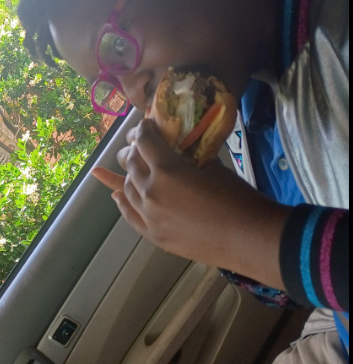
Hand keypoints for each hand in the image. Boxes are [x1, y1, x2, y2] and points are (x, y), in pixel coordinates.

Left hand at [92, 119, 288, 289]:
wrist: (248, 238)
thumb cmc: (237, 198)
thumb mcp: (212, 166)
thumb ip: (188, 155)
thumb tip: (176, 149)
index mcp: (167, 171)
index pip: (144, 142)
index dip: (143, 130)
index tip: (146, 125)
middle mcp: (151, 192)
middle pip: (131, 164)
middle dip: (134, 149)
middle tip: (140, 142)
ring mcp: (149, 216)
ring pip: (126, 189)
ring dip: (129, 174)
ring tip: (134, 165)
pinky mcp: (153, 235)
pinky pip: (129, 215)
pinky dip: (122, 202)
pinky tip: (115, 194)